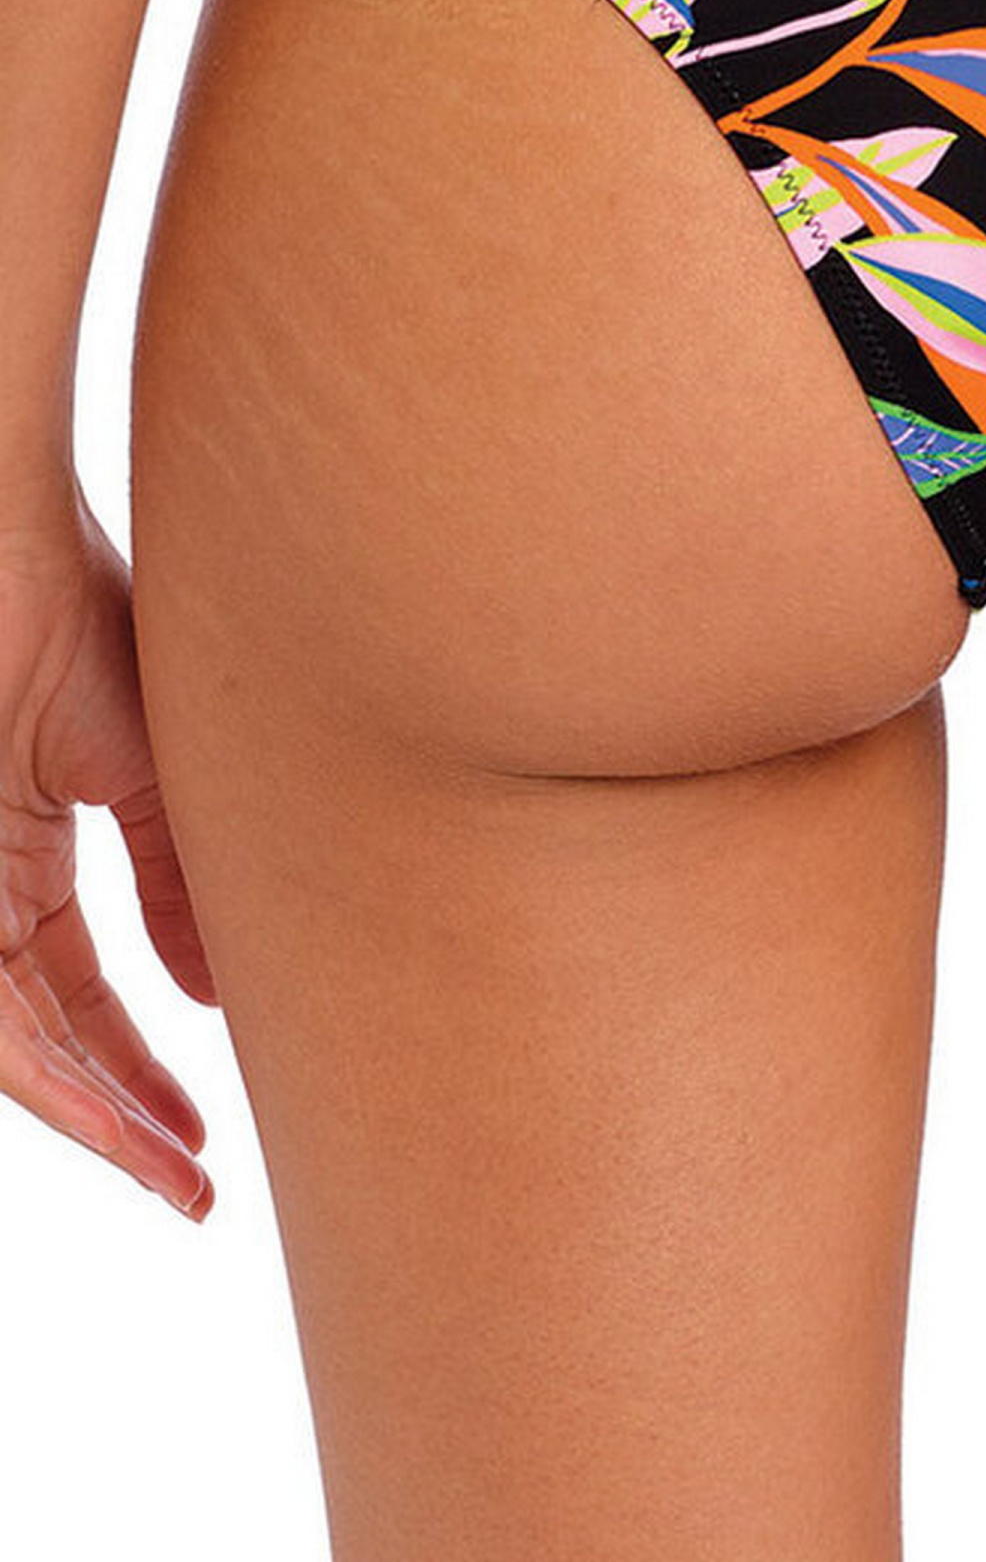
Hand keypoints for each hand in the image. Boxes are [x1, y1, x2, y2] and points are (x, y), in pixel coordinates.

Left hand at [0, 471, 215, 1216]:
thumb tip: (212, 993)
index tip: (211, 1116)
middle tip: (196, 1177)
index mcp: (34, 846)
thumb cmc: (87, 628)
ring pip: (22, 1049)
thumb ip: (180, 884)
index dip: (144, 1054)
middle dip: (128, 1112)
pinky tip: (122, 1125)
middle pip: (57, 1034)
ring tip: (177, 1172)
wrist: (8, 563)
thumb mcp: (156, 775)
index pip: (90, 982)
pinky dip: (59, 1084)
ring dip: (100, 1118)